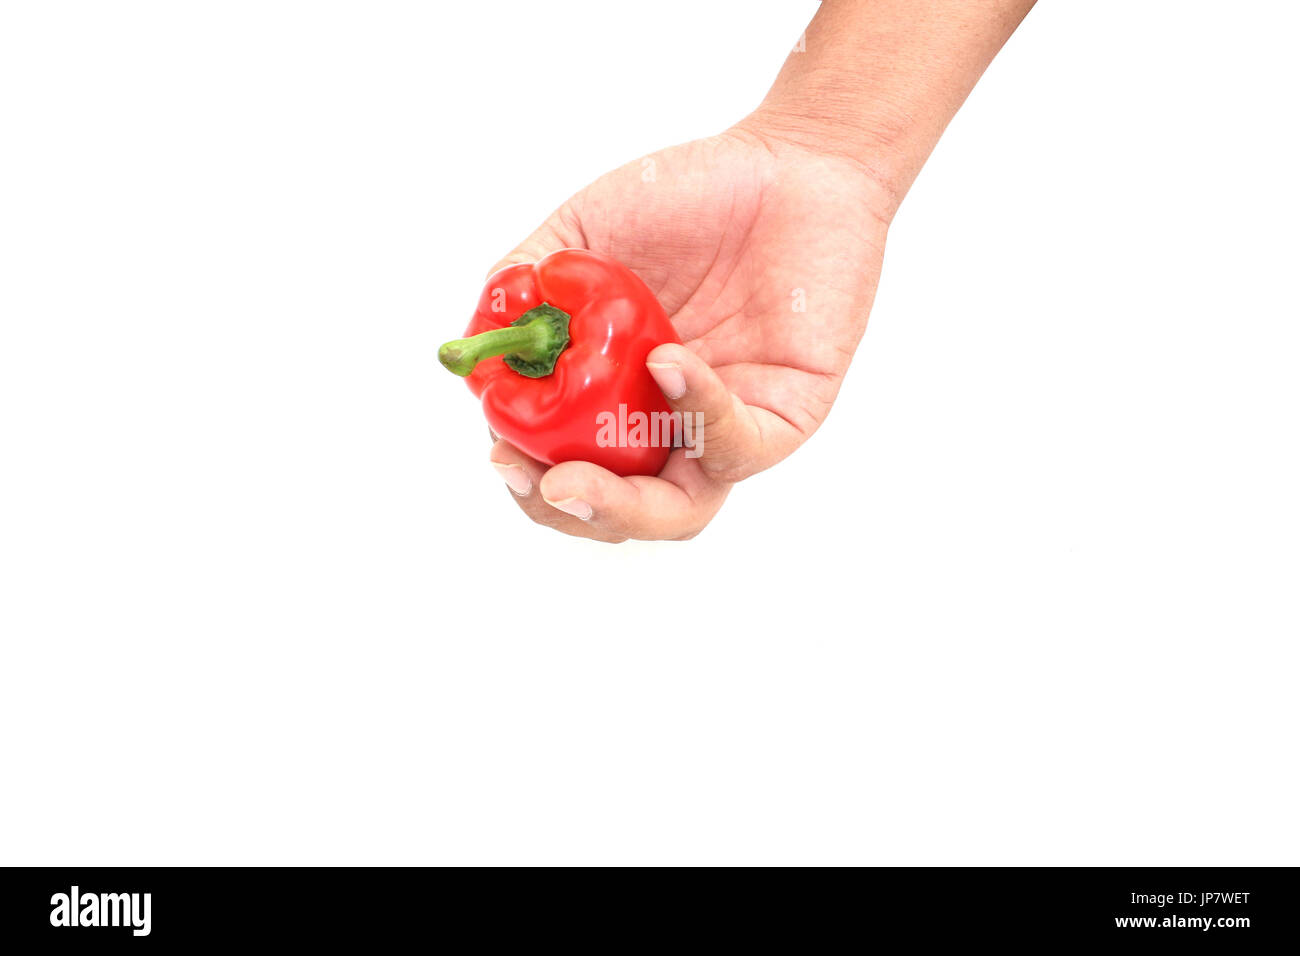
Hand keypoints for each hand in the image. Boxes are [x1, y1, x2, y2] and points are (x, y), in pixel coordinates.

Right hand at [487, 123, 893, 540]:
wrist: (790, 160)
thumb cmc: (688, 197)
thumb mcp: (582, 232)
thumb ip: (524, 279)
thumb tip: (474, 346)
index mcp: (617, 397)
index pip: (568, 467)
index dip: (531, 478)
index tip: (499, 452)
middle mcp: (670, 425)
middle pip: (620, 512)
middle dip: (570, 510)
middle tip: (537, 482)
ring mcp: (726, 426)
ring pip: (680, 510)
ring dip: (620, 507)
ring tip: (572, 479)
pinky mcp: (785, 415)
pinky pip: (737, 447)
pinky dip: (695, 414)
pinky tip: (663, 362)